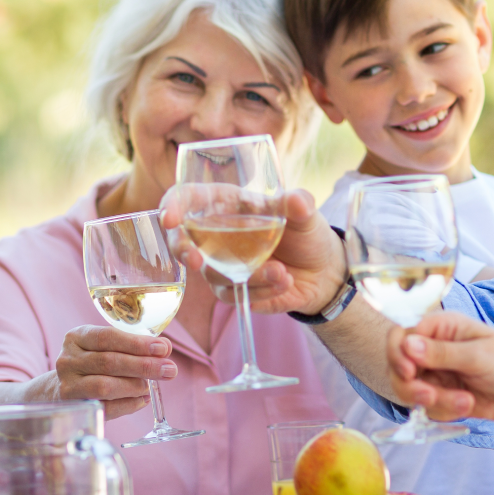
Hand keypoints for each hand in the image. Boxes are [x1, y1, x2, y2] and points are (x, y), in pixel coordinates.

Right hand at [51, 325, 175, 419]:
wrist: (59, 389)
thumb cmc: (91, 364)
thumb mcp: (103, 347)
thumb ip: (131, 346)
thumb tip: (164, 348)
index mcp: (77, 337)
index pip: (108, 337)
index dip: (137, 343)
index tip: (163, 348)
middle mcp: (68, 360)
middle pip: (109, 362)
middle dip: (143, 365)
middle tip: (169, 370)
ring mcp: (68, 385)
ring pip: (105, 386)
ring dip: (134, 386)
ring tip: (150, 386)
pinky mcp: (75, 407)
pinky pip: (106, 408)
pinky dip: (128, 404)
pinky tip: (142, 400)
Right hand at [160, 187, 346, 315]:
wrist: (324, 270)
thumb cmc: (305, 233)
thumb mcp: (305, 214)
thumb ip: (299, 205)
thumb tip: (297, 200)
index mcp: (226, 204)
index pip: (188, 199)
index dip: (172, 205)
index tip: (170, 217)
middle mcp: (216, 235)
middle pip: (181, 241)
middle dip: (182, 250)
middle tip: (195, 259)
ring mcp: (222, 266)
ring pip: (213, 274)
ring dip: (247, 275)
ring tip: (280, 272)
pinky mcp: (234, 291)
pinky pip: (236, 295)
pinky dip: (263, 290)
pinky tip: (286, 282)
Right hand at [388, 311, 493, 421]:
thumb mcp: (479, 356)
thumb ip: (441, 353)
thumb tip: (407, 344)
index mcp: (441, 328)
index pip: (401, 337)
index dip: (399, 355)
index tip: (409, 372)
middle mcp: (433, 349)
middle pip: (398, 368)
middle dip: (412, 386)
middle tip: (430, 396)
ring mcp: (437, 374)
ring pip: (411, 392)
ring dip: (436, 401)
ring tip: (466, 402)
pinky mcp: (443, 396)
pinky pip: (428, 408)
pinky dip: (445, 410)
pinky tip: (470, 405)